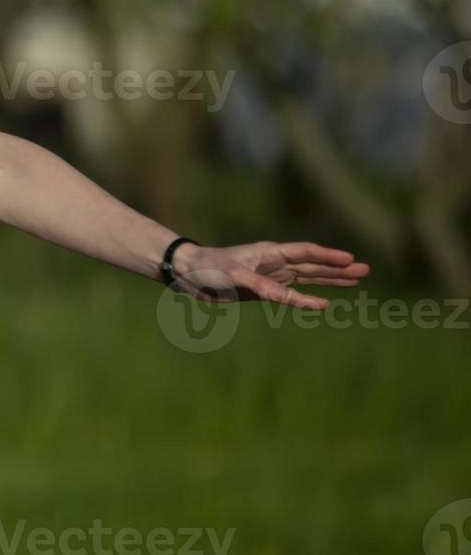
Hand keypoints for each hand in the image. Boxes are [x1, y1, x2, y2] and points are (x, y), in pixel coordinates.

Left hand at [167, 241, 368, 308]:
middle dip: (338, 267)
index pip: (306, 252)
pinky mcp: (264, 290)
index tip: (350, 259)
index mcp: (269, 252)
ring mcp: (271, 276)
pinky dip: (309, 296)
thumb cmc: (209, 268)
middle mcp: (274, 262)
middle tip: (365, 270)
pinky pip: (293, 293)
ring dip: (330, 279)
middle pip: (313, 265)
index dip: (328, 256)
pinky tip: (324, 301)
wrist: (188, 275)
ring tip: (356, 279)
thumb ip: (264, 287)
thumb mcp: (236, 277)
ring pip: (308, 277)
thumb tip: (292, 299)